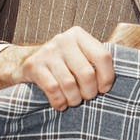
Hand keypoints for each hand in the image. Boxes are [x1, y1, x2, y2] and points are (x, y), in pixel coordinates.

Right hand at [0, 26, 114, 110]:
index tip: (104, 89)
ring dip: (74, 99)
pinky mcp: (33, 66)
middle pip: (87, 73)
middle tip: (87, 97)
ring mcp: (47, 52)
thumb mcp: (79, 55)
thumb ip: (95, 62)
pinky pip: (53, 89)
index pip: (103, 56)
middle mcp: (63, 40)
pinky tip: (61, 104)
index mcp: (79, 35)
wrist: (27, 63)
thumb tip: (111, 84)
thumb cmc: (63, 63)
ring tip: (74, 101)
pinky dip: (59, 101)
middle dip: (89, 92)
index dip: (107, 77)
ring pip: (69, 83)